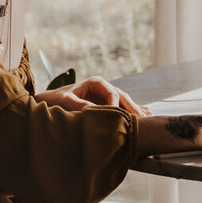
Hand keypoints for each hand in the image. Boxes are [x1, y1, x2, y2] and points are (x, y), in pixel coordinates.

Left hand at [36, 76, 151, 115]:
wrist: (51, 101)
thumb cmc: (57, 99)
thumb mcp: (66, 101)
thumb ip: (79, 104)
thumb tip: (93, 111)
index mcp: (96, 83)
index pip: (113, 93)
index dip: (117, 106)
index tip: (119, 119)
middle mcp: (104, 87)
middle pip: (123, 97)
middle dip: (133, 108)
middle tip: (143, 120)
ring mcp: (107, 95)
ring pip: (125, 103)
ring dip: (136, 111)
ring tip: (149, 118)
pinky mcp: (107, 104)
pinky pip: (123, 107)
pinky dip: (133, 111)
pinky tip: (147, 114)